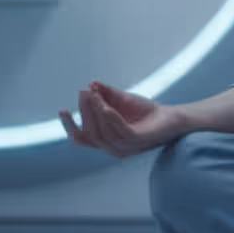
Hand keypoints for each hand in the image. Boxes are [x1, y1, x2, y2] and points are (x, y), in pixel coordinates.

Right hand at [60, 81, 188, 158]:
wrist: (171, 117)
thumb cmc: (146, 111)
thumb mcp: (122, 99)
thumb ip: (106, 94)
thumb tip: (91, 84)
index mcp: (106, 140)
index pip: (82, 138)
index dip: (70, 126)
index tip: (62, 110)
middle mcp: (113, 147)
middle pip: (91, 133)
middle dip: (84, 112)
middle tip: (83, 93)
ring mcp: (126, 147)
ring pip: (103, 132)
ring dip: (95, 111)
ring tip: (92, 94)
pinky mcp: (138, 141)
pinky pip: (120, 131)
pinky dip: (110, 117)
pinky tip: (105, 106)